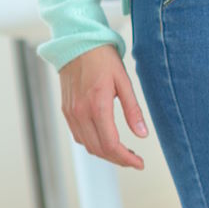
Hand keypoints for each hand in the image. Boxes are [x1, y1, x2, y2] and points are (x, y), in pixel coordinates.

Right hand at [59, 44, 149, 168]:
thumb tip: (143, 135)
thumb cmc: (103, 58)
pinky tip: (106, 140)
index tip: (139, 164)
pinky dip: (92, 143)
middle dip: (118, 159)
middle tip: (135, 160)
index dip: (126, 159)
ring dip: (105, 153)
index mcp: (97, 105)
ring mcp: (70, 113)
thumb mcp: (124, 81)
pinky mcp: (66, 110)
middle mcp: (80, 113)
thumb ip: (133, 110)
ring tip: (123, 152)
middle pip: (98, 149)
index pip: (111, 144)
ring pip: (87, 145)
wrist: (77, 43)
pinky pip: (78, 135)